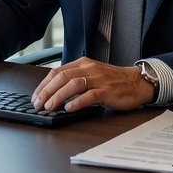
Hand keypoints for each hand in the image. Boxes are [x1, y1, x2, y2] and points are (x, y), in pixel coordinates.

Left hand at [32, 58, 154, 112]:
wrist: (137, 82)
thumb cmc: (114, 81)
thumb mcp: (92, 75)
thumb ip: (76, 79)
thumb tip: (54, 92)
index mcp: (83, 63)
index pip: (58, 71)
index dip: (44, 84)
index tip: (35, 96)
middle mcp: (89, 69)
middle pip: (63, 77)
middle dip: (47, 91)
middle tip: (38, 103)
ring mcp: (99, 79)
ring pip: (74, 84)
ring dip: (58, 96)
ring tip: (49, 106)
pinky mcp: (107, 91)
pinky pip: (90, 95)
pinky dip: (77, 102)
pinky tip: (69, 109)